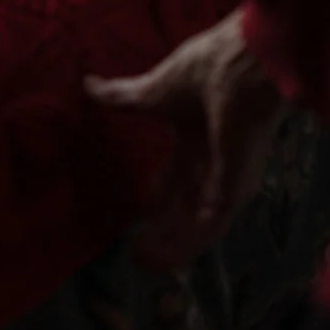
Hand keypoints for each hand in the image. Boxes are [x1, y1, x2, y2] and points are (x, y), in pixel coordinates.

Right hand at [85, 7, 285, 270]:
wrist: (240, 66)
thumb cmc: (205, 71)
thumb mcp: (153, 90)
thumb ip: (120, 95)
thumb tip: (88, 84)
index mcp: (195, 137)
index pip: (174, 178)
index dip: (157, 199)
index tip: (139, 216)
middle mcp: (213, 161)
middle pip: (185, 207)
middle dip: (163, 231)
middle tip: (139, 255)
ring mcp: (226, 175)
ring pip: (199, 221)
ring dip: (176, 244)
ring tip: (150, 263)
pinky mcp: (235, 183)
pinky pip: (215, 220)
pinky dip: (197, 238)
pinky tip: (177, 255)